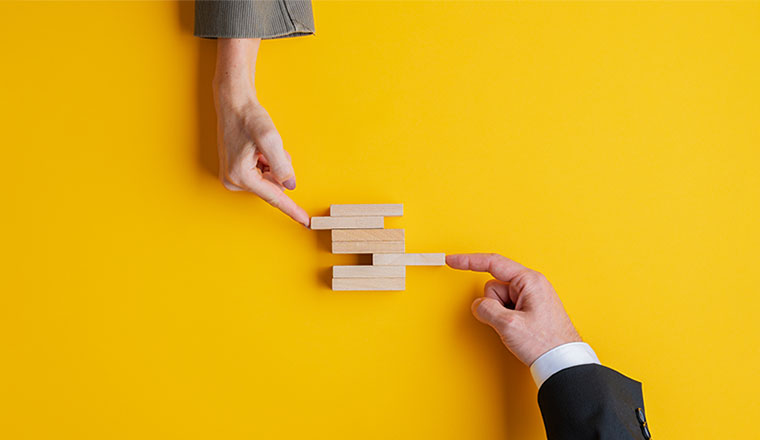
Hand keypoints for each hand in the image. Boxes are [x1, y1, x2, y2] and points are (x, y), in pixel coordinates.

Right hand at [213, 38, 308, 226]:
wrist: (233, 103)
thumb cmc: (249, 117)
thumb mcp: (270, 139)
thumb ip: (281, 164)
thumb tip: (290, 185)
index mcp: (241, 176)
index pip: (274, 197)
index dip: (292, 210)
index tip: (306, 222)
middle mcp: (233, 181)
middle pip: (272, 187)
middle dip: (278, 170)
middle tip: (268, 148)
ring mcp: (232, 178)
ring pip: (268, 181)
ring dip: (272, 165)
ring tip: (260, 147)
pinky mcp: (234, 173)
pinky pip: (261, 176)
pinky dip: (265, 163)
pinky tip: (256, 149)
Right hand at [447, 253, 581, 365]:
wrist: (563, 362)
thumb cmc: (545, 343)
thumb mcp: (509, 325)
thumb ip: (486, 309)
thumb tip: (478, 306)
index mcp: (529, 280)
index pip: (493, 263)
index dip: (469, 261)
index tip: (452, 260)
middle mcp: (531, 284)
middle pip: (494, 286)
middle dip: (493, 304)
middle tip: (509, 322)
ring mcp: (531, 297)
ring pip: (499, 300)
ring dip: (501, 315)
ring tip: (518, 329)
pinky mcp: (530, 309)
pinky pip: (507, 309)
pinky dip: (506, 319)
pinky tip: (520, 331)